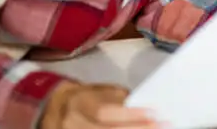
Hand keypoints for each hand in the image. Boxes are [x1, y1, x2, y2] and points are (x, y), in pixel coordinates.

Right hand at [41, 82, 158, 128]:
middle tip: (161, 127)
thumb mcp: (99, 92)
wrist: (55, 108)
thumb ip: (119, 100)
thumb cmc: (84, 99)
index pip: (104, 112)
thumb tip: (146, 109)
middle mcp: (71, 124)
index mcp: (78, 103)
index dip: (129, 115)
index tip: (154, 114)